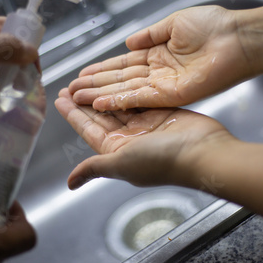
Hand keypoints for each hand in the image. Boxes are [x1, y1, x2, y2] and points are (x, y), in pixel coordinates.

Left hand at [55, 88, 233, 189]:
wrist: (203, 152)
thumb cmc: (162, 160)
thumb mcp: (121, 163)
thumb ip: (95, 168)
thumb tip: (70, 184)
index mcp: (117, 151)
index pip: (89, 130)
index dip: (73, 115)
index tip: (60, 99)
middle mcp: (130, 139)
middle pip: (101, 116)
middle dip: (84, 101)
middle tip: (69, 84)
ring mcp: (146, 125)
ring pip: (118, 105)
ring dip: (102, 93)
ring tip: (86, 79)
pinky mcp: (162, 112)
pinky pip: (138, 98)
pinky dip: (126, 89)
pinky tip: (115, 78)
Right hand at [69, 6, 254, 110]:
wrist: (236, 38)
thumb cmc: (212, 26)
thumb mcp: (173, 23)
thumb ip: (149, 35)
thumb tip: (128, 42)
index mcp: (157, 53)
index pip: (123, 63)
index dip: (102, 69)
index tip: (82, 74)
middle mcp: (157, 72)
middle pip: (119, 80)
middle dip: (94, 85)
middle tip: (71, 91)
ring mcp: (163, 85)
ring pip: (125, 92)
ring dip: (100, 96)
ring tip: (76, 99)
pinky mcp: (171, 95)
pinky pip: (140, 99)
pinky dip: (119, 102)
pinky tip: (99, 104)